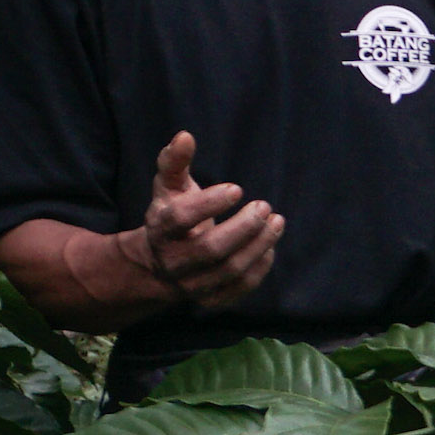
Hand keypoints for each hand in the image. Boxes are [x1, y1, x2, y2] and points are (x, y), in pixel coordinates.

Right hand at [130, 130, 280, 308]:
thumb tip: (185, 136)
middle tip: (264, 207)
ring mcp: (192, 284)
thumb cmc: (170, 216)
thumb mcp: (168, 188)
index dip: (209, 204)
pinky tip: (269, 245)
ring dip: (259, 245)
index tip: (237, 189)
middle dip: (243, 227)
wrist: (157, 266)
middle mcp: (173, 261)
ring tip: (277, 221)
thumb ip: (175, 162)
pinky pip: (240, 287)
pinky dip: (260, 266)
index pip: (180, 219)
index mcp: (160, 231)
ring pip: (230, 270)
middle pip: (211, 249)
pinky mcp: (210, 298)